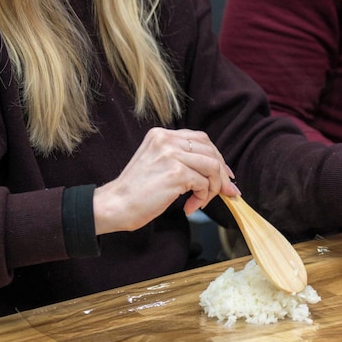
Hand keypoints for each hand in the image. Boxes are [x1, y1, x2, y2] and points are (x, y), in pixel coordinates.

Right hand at [92, 127, 236, 234]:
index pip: (201, 139)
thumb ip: (182, 159)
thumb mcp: (158, 163)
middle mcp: (167, 140)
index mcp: (162, 135)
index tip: (225, 175)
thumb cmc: (137, 191)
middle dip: (221, 174)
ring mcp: (172, 155)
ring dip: (213, 188)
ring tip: (200, 201)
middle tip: (225, 191)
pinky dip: (202, 198)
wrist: (115, 205)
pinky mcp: (176, 173)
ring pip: (212, 167)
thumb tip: (219, 171)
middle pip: (211, 151)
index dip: (217, 157)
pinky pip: (204, 183)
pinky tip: (189, 207)